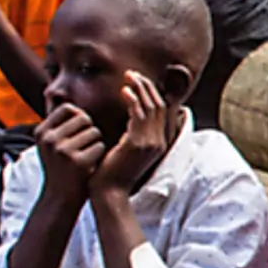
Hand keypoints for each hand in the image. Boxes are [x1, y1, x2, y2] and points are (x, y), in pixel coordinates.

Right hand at [33, 102, 106, 204]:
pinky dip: (99, 155)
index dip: (79, 117)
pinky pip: (100, 145)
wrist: (60, 198)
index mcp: (41, 131)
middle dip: (89, 131)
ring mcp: (62, 150)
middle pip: (84, 118)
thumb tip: (71, 101)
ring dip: (95, 144)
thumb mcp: (51, 144)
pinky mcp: (78, 161)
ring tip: (85, 157)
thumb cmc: (62, 167)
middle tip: (82, 148)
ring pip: (95, 132)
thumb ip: (59, 125)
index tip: (79, 132)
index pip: (68, 108)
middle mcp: (49, 138)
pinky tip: (89, 165)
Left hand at [91, 73, 171, 198]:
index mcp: (157, 143)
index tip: (136, 81)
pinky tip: (123, 91)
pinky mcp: (137, 143)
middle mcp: (158, 142)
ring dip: (140, 89)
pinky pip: (138, 115)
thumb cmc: (110, 174)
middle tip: (132, 73)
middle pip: (158, 105)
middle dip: (146, 86)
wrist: (108, 194)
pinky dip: (133, 100)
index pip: (160, 111)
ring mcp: (149, 143)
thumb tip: (126, 120)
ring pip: (151, 107)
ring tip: (128, 77)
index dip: (150, 93)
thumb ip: (129, 135)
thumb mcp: (124, 151)